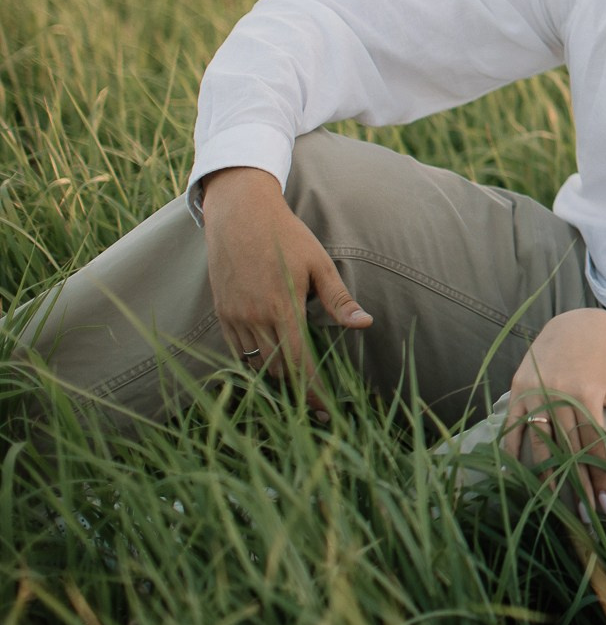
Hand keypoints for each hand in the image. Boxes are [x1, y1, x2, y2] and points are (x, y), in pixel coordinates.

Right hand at [202, 165, 372, 416]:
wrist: (239, 214)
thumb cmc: (287, 236)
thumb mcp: (319, 264)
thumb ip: (338, 300)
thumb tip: (365, 324)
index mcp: (282, 308)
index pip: (299, 363)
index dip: (313, 392)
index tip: (326, 410)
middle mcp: (254, 317)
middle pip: (276, 370)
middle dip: (297, 392)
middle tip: (316, 407)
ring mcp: (234, 316)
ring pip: (254, 364)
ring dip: (275, 379)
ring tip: (296, 392)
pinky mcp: (221, 312)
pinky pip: (236, 350)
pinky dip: (252, 363)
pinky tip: (269, 367)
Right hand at [501, 308, 605, 518]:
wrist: (577, 323)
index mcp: (588, 393)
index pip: (596, 448)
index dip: (603, 480)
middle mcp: (558, 393)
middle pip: (568, 452)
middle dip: (579, 487)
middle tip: (587, 518)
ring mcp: (534, 392)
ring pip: (539, 445)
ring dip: (547, 479)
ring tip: (556, 507)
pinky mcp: (517, 389)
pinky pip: (512, 427)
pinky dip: (512, 453)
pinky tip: (517, 478)